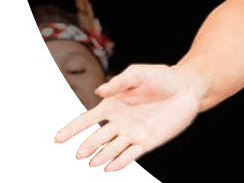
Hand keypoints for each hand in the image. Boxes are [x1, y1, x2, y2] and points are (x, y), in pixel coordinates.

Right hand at [53, 63, 202, 171]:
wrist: (187, 88)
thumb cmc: (162, 77)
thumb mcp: (139, 74)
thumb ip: (120, 82)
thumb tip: (99, 91)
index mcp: (113, 105)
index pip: (87, 120)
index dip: (71, 130)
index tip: (56, 140)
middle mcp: (120, 122)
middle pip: (97, 138)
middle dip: (87, 147)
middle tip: (79, 155)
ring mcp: (133, 133)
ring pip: (111, 149)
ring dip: (101, 156)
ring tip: (93, 163)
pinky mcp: (147, 142)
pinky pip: (130, 155)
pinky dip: (119, 163)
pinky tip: (109, 168)